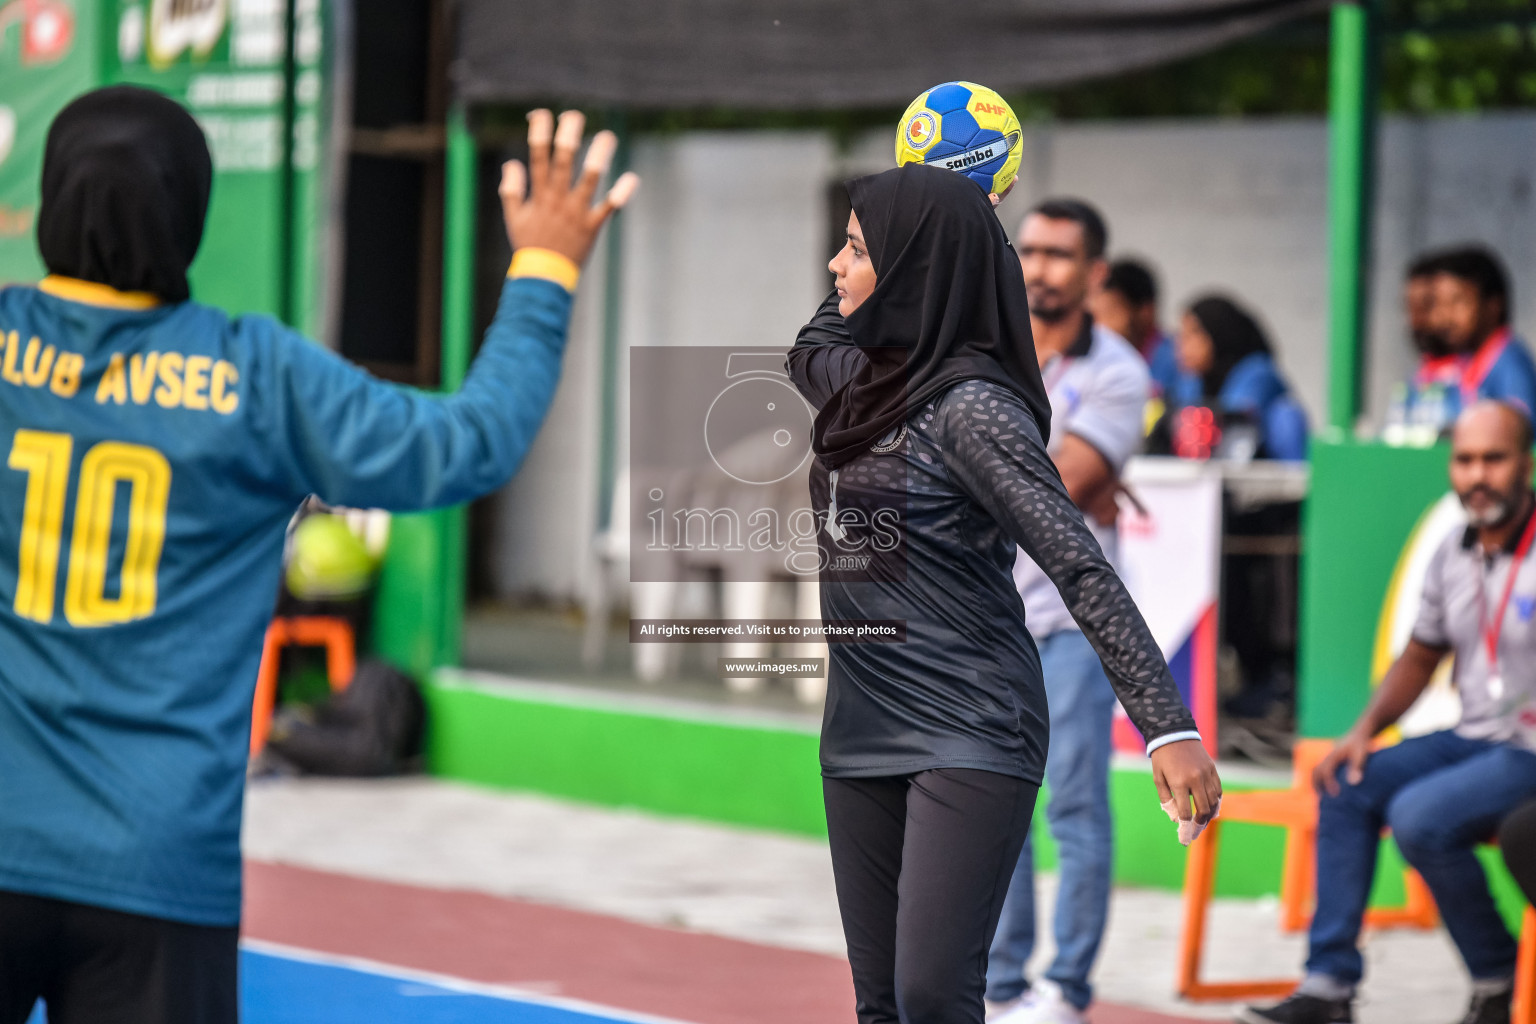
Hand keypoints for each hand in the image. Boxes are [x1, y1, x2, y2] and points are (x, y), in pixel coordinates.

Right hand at [499, 109, 639, 266]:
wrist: (544, 278)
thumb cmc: (529, 246)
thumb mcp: (513, 217)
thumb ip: (511, 190)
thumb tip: (512, 164)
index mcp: (539, 194)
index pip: (537, 156)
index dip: (539, 133)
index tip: (541, 114)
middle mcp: (558, 199)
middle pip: (564, 160)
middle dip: (568, 135)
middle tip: (575, 116)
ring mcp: (576, 212)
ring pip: (589, 179)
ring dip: (599, 157)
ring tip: (608, 137)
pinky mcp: (593, 226)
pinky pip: (609, 208)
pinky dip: (621, 194)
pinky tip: (632, 178)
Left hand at [1151, 739, 1221, 824]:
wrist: (1174, 733)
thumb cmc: (1162, 757)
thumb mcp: (1158, 778)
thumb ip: (1167, 799)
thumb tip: (1176, 818)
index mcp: (1179, 782)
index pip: (1186, 812)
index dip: (1186, 828)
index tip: (1185, 838)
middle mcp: (1195, 779)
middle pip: (1203, 810)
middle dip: (1200, 824)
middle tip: (1195, 831)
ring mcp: (1206, 774)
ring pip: (1214, 801)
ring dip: (1210, 814)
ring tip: (1203, 821)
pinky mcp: (1213, 769)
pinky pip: (1218, 790)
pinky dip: (1216, 801)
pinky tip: (1211, 807)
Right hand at [1313, 729, 1370, 796]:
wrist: (1361, 732)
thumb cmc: (1361, 744)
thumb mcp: (1361, 755)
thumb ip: (1356, 768)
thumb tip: (1353, 783)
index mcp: (1333, 756)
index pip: (1325, 772)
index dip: (1328, 784)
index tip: (1335, 795)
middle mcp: (1328, 757)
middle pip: (1316, 772)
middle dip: (1317, 785)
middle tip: (1322, 799)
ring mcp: (1329, 757)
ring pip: (1317, 771)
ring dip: (1317, 783)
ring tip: (1323, 795)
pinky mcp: (1332, 759)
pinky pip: (1323, 769)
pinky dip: (1322, 779)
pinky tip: (1331, 787)